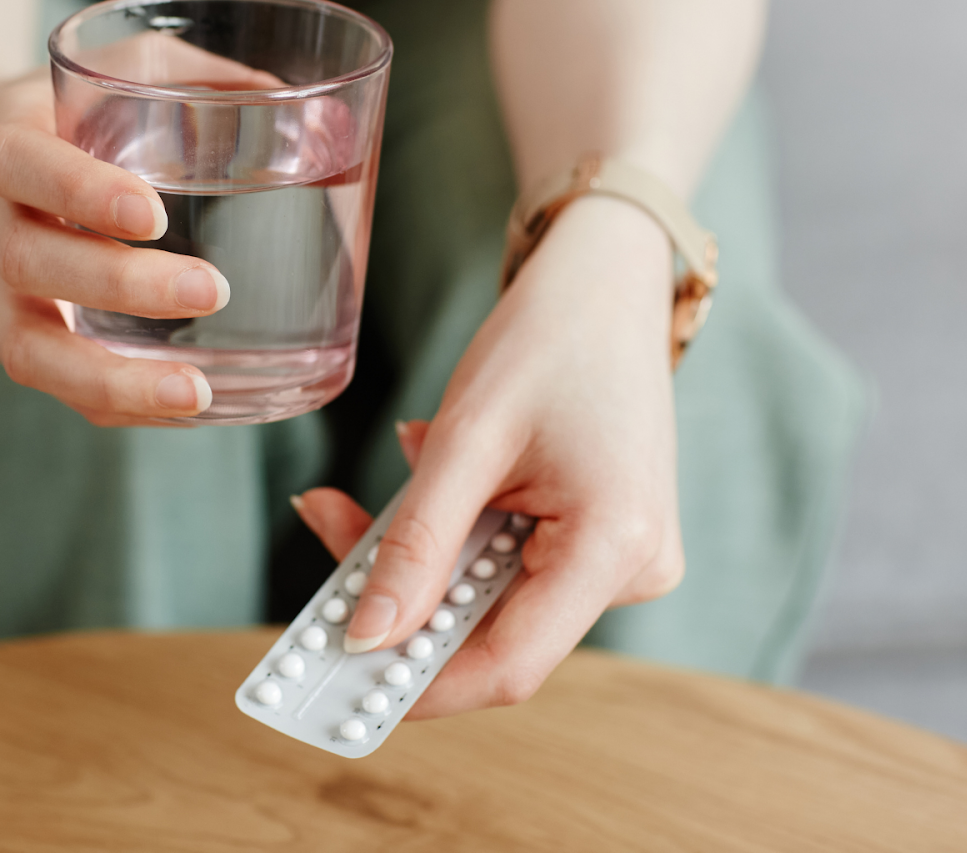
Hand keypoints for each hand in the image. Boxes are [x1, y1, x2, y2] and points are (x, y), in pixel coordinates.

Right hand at [0, 37, 278, 425]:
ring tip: (196, 395)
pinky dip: (118, 403)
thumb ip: (204, 81)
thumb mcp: (118, 70)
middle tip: (214, 291)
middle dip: (121, 286)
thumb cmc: (66, 112)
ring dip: (113, 378)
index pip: (25, 168)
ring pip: (31, 349)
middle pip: (32, 264)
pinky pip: (57, 385)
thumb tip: (320, 117)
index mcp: (3, 144)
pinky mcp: (14, 337)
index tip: (151, 212)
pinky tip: (183, 409)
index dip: (81, 193)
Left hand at [292, 197, 684, 716]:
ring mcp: (626, 560)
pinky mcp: (606, 544)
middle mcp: (636, 568)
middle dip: (403, 598)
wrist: (607, 285)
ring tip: (385, 478)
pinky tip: (438, 466)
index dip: (416, 682)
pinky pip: (513, 565)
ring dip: (424, 554)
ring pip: (494, 598)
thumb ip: (416, 543)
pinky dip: (458, 532)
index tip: (334, 675)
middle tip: (330, 528)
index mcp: (617, 545)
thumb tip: (367, 636)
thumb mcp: (466, 437)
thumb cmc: (548, 341)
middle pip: (493, 631)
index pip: (508, 665)